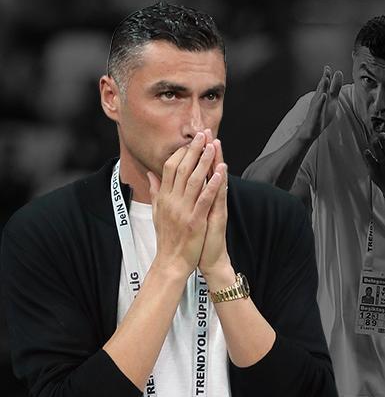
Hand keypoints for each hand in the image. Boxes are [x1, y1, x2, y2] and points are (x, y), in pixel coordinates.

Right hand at [146, 131, 224, 278]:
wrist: (171, 262)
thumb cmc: (167, 238)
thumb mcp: (157, 212)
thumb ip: (156, 192)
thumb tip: (150, 175)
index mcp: (164, 198)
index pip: (170, 168)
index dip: (181, 152)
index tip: (191, 140)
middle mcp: (172, 201)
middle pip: (182, 169)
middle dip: (194, 150)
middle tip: (203, 134)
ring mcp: (183, 210)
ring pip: (194, 180)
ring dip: (205, 162)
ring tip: (213, 146)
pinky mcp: (195, 221)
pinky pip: (205, 199)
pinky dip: (212, 185)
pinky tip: (220, 173)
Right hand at [297, 65, 342, 141]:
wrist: (310, 130)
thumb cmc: (321, 114)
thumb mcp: (332, 100)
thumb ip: (336, 87)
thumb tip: (339, 73)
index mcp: (322, 95)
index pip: (325, 84)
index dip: (327, 75)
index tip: (328, 67)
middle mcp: (318, 99)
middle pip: (322, 87)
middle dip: (324, 78)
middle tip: (327, 69)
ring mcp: (316, 107)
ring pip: (319, 96)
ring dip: (322, 87)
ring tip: (326, 79)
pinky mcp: (316, 115)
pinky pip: (318, 107)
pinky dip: (321, 102)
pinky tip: (324, 96)